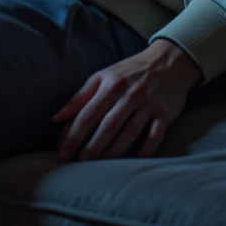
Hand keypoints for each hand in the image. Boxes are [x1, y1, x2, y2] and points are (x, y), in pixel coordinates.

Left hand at [52, 40, 201, 160]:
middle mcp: (129, 94)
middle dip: (90, 147)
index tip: (62, 151)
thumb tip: (56, 118)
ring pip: (129, 133)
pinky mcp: (165, 114)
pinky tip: (134, 160)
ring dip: (113, 151)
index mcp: (111, 84)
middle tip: (77, 163)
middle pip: (107, 126)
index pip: (87, 114)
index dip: (73, 134)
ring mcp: (148, 105)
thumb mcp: (103, 76)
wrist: (169, 60)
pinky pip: (154, 136)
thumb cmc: (130, 71)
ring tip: (98, 166)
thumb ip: (80, 97)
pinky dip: (145, 149)